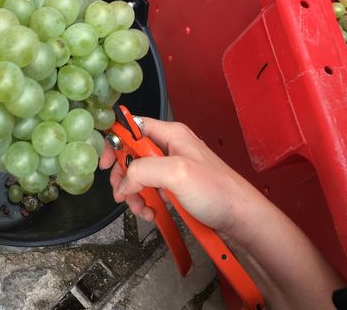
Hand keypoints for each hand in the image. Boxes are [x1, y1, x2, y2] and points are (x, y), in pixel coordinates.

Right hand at [99, 117, 264, 237]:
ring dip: (134, 195)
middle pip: (131, 155)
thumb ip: (143, 170)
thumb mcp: (177, 172)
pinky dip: (146, 203)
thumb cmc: (218, 191)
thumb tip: (124, 181)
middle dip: (123, 176)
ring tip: (142, 209)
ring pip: (138, 177)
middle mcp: (170, 148)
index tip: (106, 164)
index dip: (115, 143)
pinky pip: (150, 191)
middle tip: (122, 194)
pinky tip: (152, 213)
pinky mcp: (175, 187)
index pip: (132, 127)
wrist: (241, 218)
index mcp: (171, 134)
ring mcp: (172, 169)